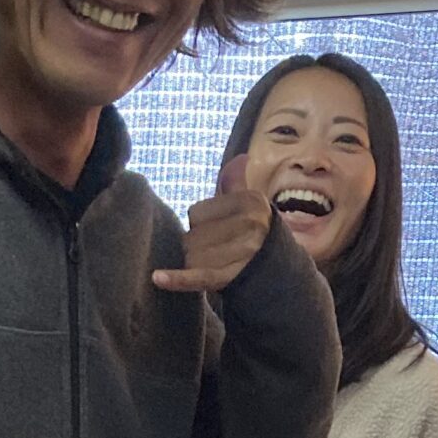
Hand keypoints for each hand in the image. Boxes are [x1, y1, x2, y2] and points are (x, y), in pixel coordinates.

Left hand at [153, 155, 271, 295]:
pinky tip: (158, 277)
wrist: (280, 272)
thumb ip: (237, 183)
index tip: (216, 229)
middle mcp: (248, 225)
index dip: (200, 224)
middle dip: (196, 245)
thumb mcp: (250, 206)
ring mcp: (241, 252)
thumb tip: (241, 158)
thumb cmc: (256, 235)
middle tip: (215, 251)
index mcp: (249, 202)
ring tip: (215, 264)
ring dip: (195, 263)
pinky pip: (198, 277)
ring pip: (192, 257)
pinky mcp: (231, 278)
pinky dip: (177, 279)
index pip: (196, 213)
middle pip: (192, 236)